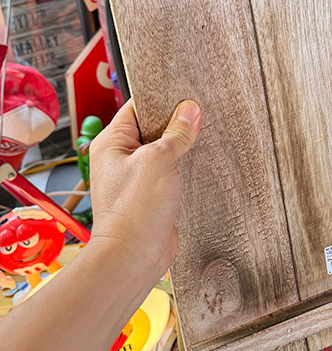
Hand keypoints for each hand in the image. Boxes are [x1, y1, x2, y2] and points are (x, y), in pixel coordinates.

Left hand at [88, 99, 201, 282]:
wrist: (134, 255)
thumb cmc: (134, 211)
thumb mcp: (159, 160)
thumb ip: (177, 133)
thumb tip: (190, 111)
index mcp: (112, 143)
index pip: (137, 108)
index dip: (161, 100)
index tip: (185, 95)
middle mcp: (120, 159)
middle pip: (152, 129)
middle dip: (175, 124)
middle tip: (199, 117)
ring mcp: (135, 178)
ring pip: (162, 152)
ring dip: (181, 148)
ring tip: (201, 139)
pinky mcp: (150, 195)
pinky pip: (168, 173)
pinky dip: (182, 168)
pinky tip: (199, 164)